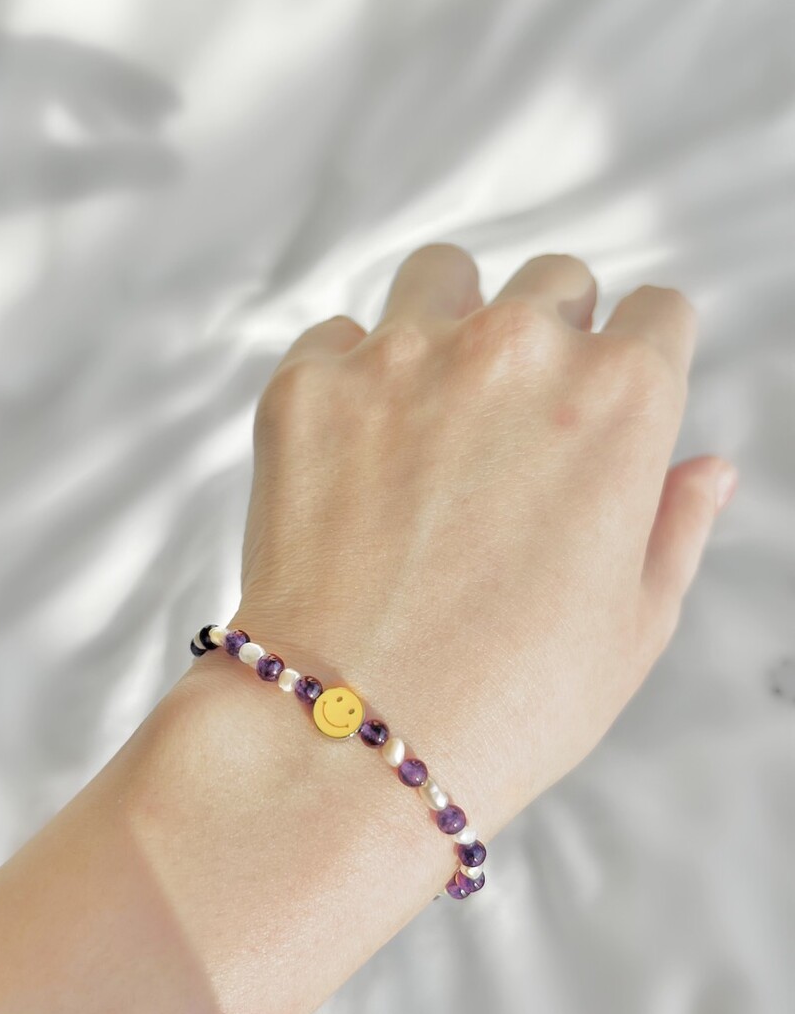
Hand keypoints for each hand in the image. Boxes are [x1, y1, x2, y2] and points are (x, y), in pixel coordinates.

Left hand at [232, 245, 736, 843]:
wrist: (351, 737)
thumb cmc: (507, 703)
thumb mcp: (633, 627)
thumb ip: (676, 526)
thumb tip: (706, 470)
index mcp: (620, 399)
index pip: (657, 314)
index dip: (640, 359)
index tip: (610, 399)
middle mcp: (516, 351)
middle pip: (553, 282)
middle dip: (550, 335)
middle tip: (515, 420)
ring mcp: (402, 358)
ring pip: (441, 276)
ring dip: (449, 321)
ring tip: (431, 404)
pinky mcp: (307, 385)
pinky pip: (338, 337)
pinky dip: (352, 377)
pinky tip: (354, 453)